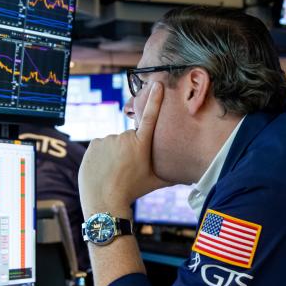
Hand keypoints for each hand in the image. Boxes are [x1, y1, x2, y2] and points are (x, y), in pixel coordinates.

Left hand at [78, 81, 169, 213]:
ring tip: (114, 171)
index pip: (151, 117)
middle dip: (129, 150)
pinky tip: (103, 169)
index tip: (156, 84)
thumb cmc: (133, 191)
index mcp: (142, 144)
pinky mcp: (94, 143)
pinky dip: (102, 156)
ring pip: (114, 144)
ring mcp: (108, 139)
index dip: (155, 100)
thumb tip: (192, 176)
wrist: (105, 201)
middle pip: (129, 139)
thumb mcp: (156, 182)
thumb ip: (173, 175)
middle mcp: (125, 137)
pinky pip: (101, 147)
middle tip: (127, 169)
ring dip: (114, 153)